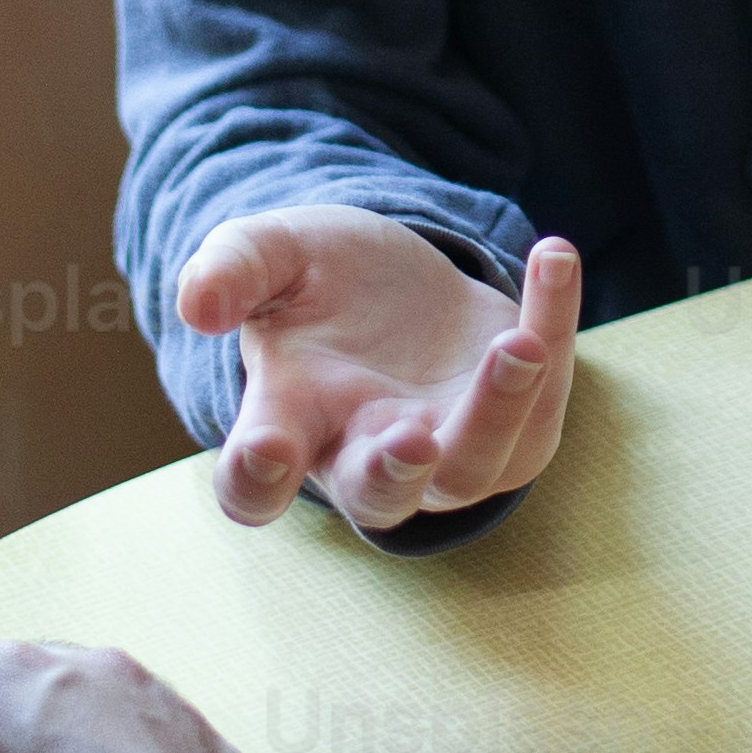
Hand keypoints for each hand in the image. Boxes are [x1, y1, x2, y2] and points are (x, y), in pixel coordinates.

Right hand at [176, 208, 582, 534]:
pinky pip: (544, 395)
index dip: (256, 481)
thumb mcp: (270, 255)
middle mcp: (366, 454)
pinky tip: (553, 256)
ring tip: (517, 344)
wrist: (397, 281)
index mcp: (290, 425)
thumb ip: (232, 271)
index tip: (265, 450)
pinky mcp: (519, 423)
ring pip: (476, 468)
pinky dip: (552, 325)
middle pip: (381, 498)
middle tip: (412, 439)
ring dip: (498, 411)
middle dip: (396, 474)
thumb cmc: (316, 284)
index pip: (255, 485)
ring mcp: (448, 451)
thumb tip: (198, 305)